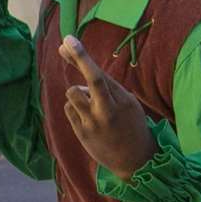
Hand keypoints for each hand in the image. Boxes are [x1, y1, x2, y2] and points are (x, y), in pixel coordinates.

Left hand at [58, 36, 157, 180]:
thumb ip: (104, 85)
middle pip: (91, 80)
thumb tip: (76, 64)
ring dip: (78, 93)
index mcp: (124, 100)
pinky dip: (75, 107)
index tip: (69, 40)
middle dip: (79, 58)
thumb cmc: (130, 124)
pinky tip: (87, 117)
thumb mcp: (127, 103)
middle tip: (65, 42)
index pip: (100, 74)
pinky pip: (69, 108)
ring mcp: (94, 123)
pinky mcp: (82, 134)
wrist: (135, 161)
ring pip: (73, 93)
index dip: (83, 56)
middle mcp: (109, 110)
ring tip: (91, 104)